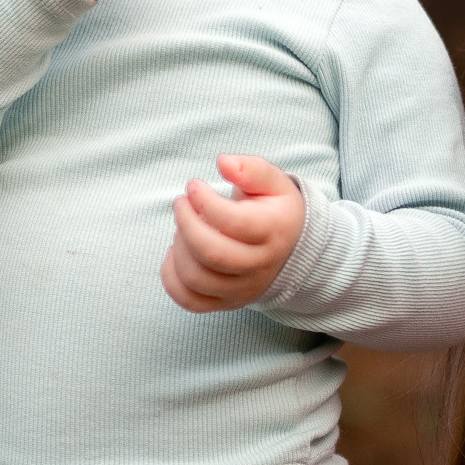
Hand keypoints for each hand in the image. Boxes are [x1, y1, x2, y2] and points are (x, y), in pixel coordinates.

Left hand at [162, 154, 305, 311]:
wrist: (292, 250)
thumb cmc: (275, 209)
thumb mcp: (273, 182)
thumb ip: (251, 168)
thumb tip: (223, 162)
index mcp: (274, 231)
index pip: (234, 222)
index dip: (205, 201)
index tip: (193, 186)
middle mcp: (260, 266)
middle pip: (211, 254)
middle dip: (185, 224)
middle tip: (181, 203)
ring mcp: (242, 289)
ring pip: (196, 279)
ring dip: (179, 247)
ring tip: (183, 227)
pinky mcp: (226, 302)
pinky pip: (190, 301)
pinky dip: (172, 278)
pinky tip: (176, 252)